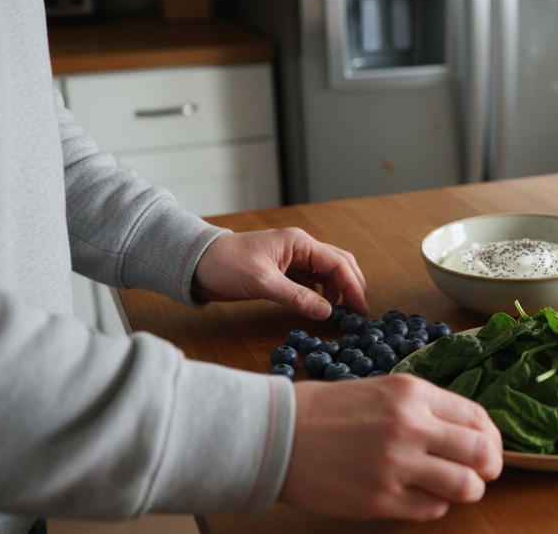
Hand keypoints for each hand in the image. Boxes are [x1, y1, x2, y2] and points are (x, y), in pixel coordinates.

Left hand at [192, 228, 367, 319]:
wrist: (196, 263)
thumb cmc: (226, 265)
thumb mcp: (262, 283)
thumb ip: (297, 297)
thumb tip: (328, 312)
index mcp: (299, 243)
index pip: (337, 263)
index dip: (353, 286)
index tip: (361, 309)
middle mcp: (300, 248)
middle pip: (338, 264)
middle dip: (352, 286)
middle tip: (359, 312)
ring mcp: (293, 260)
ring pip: (327, 273)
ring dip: (338, 291)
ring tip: (341, 313)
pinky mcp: (285, 272)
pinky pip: (312, 282)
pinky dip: (322, 294)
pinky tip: (322, 308)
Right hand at [279, 375, 502, 520]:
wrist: (279, 433)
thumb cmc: (331, 410)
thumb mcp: (385, 390)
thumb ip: (428, 409)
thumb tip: (471, 434)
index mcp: (414, 394)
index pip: (478, 418)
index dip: (492, 438)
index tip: (487, 448)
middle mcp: (411, 426)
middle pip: (483, 453)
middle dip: (490, 467)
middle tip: (481, 473)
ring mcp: (397, 465)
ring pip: (466, 486)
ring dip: (468, 490)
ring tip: (455, 488)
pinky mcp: (380, 499)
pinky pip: (432, 509)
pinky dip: (435, 505)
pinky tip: (419, 496)